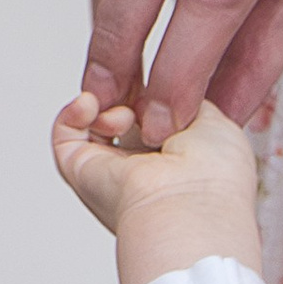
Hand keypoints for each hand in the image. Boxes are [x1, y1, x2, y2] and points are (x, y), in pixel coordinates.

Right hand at [51, 92, 264, 283]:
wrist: (190, 208)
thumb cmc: (214, 179)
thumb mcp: (217, 121)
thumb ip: (189, 98)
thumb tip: (163, 89)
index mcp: (180, 158)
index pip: (157, 112)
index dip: (155, 89)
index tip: (161, 75)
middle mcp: (145, 166)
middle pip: (124, 110)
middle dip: (128, 89)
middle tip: (139, 86)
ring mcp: (114, 171)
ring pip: (95, 119)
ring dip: (106, 100)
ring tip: (126, 112)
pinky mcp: (83, 173)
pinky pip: (66, 133)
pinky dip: (75, 111)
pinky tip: (92, 105)